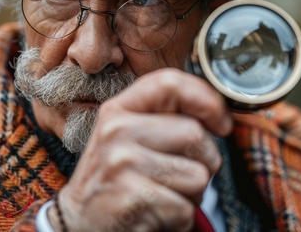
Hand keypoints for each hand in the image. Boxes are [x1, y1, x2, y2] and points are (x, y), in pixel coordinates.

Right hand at [50, 68, 232, 231]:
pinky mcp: (134, 200)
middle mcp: (117, 131)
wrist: (80, 222)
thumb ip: (162, 118)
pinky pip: (185, 208)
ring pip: (198, 175)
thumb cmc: (114, 178)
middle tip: (181, 176)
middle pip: (194, 133)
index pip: (169, 83)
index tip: (221, 123)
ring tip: (164, 195)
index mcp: (118, 110)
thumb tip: (218, 116)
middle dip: (204, 161)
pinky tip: (156, 215)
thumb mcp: (126, 137)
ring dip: (192, 194)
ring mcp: (123, 164)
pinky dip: (179, 219)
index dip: (206, 99)